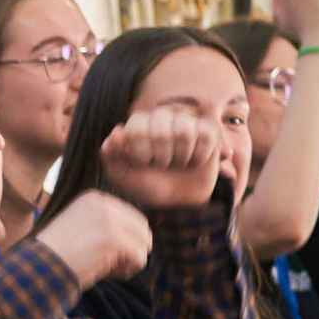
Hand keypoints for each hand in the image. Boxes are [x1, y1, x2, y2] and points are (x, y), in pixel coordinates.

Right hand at [34, 189, 152, 286]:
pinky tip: (108, 273)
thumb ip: (107, 226)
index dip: (122, 241)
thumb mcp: (81, 229)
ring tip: (107, 268)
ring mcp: (110, 219)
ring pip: (143, 243)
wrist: (39, 267)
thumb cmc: (57, 257)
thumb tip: (146, 240)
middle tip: (107, 263)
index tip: (99, 253)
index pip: (130, 217)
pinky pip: (140, 257)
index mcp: (94, 198)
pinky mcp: (114, 238)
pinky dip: (127, 270)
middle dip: (130, 250)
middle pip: (141, 228)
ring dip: (129, 260)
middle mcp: (103, 203)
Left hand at [100, 108, 223, 210]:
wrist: (177, 201)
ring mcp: (185, 121)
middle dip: (161, 156)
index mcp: (137, 125)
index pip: (136, 128)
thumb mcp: (122, 175)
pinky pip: (206, 135)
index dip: (141, 152)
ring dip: (181, 156)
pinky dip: (199, 155)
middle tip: (162, 165)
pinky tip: (194, 161)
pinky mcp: (207, 130)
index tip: (143, 163)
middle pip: (161, 129)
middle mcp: (160, 118)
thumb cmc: (146, 185)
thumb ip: (111, 154)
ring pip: (184, 131)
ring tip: (178, 162)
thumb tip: (117, 131)